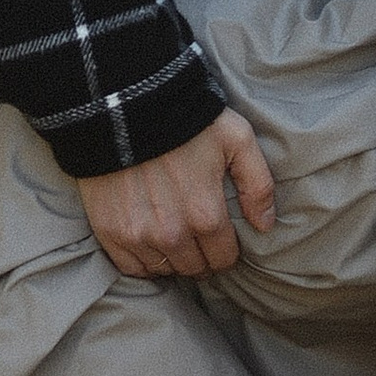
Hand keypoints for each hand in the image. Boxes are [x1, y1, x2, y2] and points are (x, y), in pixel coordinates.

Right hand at [77, 111, 276, 277]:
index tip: (221, 237)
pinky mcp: (110, 232)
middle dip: (202, 255)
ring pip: (165, 269)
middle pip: (195, 268)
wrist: (123, 105)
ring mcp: (138, 236)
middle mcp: (172, 234)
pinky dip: (143, 260)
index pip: (224, 258)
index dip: (227, 250)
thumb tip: (265, 224)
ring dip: (173, 258)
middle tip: (198, 236)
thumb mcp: (236, 139)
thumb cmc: (184, 120)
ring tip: (174, 235)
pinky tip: (149, 242)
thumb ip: (258, 184)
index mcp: (206, 216)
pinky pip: (132, 268)